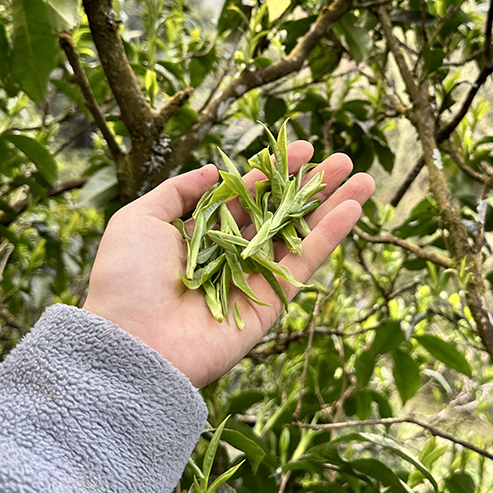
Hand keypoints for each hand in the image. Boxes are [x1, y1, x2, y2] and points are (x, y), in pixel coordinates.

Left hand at [83, 141, 374, 387]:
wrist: (132, 343)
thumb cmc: (127, 279)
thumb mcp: (140, 218)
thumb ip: (178, 190)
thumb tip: (215, 171)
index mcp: (201, 233)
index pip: (247, 195)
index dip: (275, 171)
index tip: (302, 148)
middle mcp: (232, 253)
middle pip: (281, 212)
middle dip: (312, 185)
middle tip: (343, 160)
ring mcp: (254, 277)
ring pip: (301, 234)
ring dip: (334, 206)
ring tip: (365, 179)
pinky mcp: (271, 302)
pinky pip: (305, 264)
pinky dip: (330, 237)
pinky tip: (354, 208)